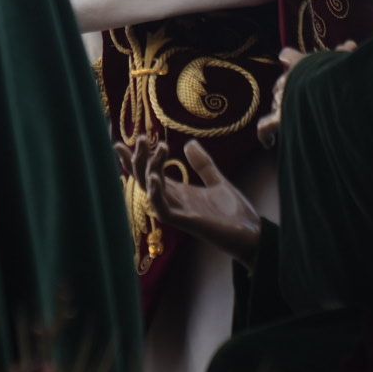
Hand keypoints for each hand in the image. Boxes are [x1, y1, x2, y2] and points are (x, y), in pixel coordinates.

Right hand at [115, 136, 261, 263]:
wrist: (252, 234)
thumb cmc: (234, 213)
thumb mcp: (217, 182)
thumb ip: (202, 164)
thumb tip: (189, 143)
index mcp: (179, 192)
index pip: (150, 173)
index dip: (136, 159)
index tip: (120, 142)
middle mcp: (174, 201)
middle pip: (145, 178)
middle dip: (138, 158)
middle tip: (140, 137)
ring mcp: (178, 212)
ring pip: (150, 190)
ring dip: (148, 169)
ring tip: (154, 148)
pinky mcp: (185, 222)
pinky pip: (163, 209)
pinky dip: (155, 194)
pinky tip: (155, 177)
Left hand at [258, 41, 356, 147]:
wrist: (330, 94)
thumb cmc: (340, 75)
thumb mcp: (343, 62)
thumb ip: (344, 54)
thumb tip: (350, 44)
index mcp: (300, 64)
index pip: (288, 55)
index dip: (289, 58)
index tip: (286, 59)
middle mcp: (286, 80)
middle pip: (281, 84)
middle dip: (290, 89)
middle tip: (303, 98)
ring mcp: (281, 100)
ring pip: (276, 103)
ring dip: (283, 110)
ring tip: (295, 119)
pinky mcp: (278, 119)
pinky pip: (265, 128)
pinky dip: (265, 135)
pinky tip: (268, 142)